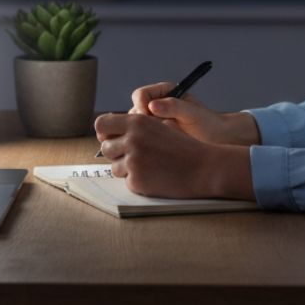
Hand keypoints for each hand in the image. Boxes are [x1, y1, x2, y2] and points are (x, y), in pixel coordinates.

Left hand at [95, 112, 253, 199]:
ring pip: (115, 167)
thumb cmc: (182, 147)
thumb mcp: (159, 126)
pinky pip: (127, 182)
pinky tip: (156, 177)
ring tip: (150, 166)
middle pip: (106, 148)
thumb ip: (134, 127)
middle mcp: (132, 140)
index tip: (113, 138)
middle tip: (136, 155)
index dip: (105, 132)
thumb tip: (105, 134)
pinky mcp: (137, 181)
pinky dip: (139, 181)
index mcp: (137, 122)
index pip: (101, 124)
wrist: (204, 168)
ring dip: (127, 169)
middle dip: (117, 152)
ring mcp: (133, 162)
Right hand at [129, 82, 259, 145]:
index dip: (140, 104)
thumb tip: (153, 106)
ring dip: (141, 135)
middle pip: (134, 112)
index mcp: (164, 93)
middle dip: (139, 122)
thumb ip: (174, 107)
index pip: (141, 95)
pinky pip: (141, 141)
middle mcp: (155, 107)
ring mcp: (153, 124)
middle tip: (152, 131)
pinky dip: (145, 145)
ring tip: (158, 141)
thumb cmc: (208, 123)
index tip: (147, 114)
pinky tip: (157, 149)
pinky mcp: (154, 139)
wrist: (218, 141)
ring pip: (135, 128)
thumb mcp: (193, 113)